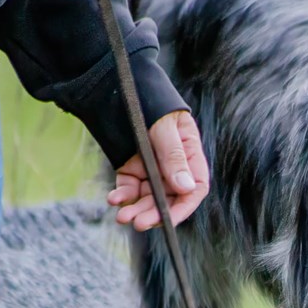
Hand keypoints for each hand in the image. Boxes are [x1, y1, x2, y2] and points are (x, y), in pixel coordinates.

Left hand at [108, 110, 209, 230]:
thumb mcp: (164, 126)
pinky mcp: (132, 167)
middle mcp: (173, 166)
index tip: (168, 219)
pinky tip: (113, 199)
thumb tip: (186, 188)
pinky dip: (122, 195)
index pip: (194, 189)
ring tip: (123, 217)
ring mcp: (152, 168)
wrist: (119, 84)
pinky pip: (129, 187)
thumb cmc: (149, 99)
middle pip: (169, 198)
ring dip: (136, 209)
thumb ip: (174, 156)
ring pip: (148, 197)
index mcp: (189, 155)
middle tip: (138, 223)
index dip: (183, 208)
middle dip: (154, 213)